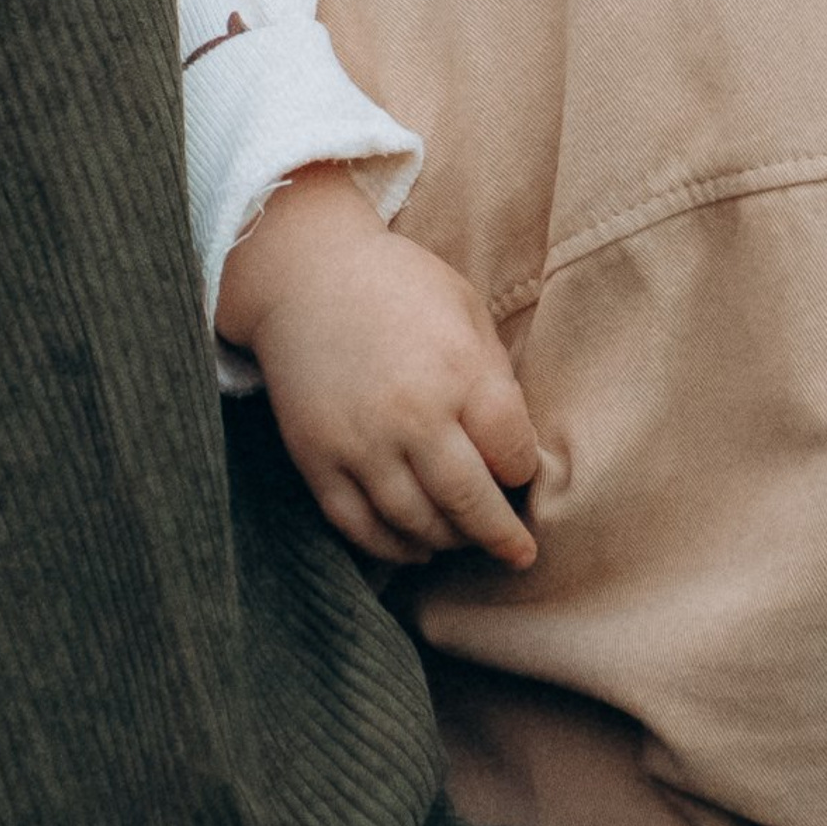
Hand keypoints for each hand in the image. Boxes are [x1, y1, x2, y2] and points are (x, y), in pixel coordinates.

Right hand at [216, 166, 537, 570]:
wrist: (303, 273)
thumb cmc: (397, 284)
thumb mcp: (465, 307)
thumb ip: (494, 376)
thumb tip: (516, 447)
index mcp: (458, 370)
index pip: (513, 454)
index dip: (523, 471)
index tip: (519, 473)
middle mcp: (412, 413)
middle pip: (470, 502)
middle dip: (501, 534)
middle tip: (518, 552)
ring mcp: (360, 442)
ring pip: (417, 524)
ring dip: (449, 541)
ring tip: (464, 539)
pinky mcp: (317, 458)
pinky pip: (359, 526)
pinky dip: (392, 548)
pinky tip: (415, 546)